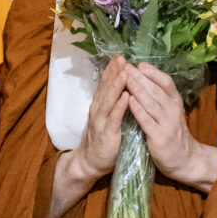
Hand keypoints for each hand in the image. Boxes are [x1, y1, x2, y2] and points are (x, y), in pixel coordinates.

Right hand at [68, 56, 131, 184]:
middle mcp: (98, 109)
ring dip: (116, 85)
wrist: (90, 161)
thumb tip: (121, 87)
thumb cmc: (102, 139)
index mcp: (99, 105)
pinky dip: (119, 106)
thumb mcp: (106, 117)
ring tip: (125, 72)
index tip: (119, 56)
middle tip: (121, 58)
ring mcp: (101, 121)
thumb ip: (112, 103)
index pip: (105, 84)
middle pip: (106, 87)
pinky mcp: (106, 133)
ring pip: (109, 100)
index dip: (112, 70)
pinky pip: (114, 118)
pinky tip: (126, 97)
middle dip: (113, 72)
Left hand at [125, 62, 216, 190]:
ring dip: (137, 89)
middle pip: (156, 90)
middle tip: (126, 67)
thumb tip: (144, 78)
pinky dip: (138, 110)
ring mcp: (167, 124)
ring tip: (125, 78)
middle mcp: (173, 110)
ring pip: (151, 103)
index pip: (167, 83)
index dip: (153, 73)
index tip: (140, 64)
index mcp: (175, 102)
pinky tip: (129, 101)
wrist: (185, 159)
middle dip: (140, 77)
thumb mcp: (170, 111)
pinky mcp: (159, 137)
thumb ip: (160, 97)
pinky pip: (147, 121)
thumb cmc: (172, 132)